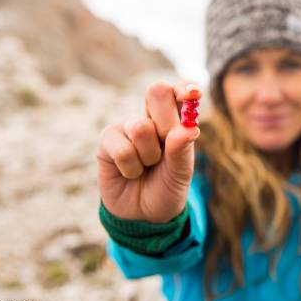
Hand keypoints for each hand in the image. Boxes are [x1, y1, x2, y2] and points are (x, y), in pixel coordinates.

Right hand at [96, 79, 200, 222]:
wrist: (144, 214)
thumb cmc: (167, 188)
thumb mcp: (181, 173)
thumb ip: (183, 150)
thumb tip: (188, 129)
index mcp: (175, 119)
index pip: (179, 91)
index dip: (185, 87)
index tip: (193, 95)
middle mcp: (152, 117)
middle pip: (157, 92)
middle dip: (167, 122)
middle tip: (167, 145)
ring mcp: (128, 126)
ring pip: (141, 126)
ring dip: (149, 155)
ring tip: (148, 166)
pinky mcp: (107, 140)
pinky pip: (123, 148)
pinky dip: (131, 168)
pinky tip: (130, 173)